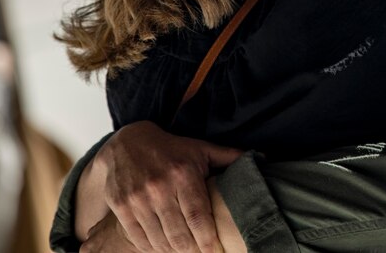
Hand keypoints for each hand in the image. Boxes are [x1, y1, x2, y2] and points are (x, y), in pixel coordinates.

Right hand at [90, 122, 242, 252]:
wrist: (125, 144)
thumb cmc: (170, 149)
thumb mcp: (200, 149)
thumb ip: (229, 157)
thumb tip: (263, 157)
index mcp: (183, 174)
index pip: (198, 217)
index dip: (208, 240)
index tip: (215, 251)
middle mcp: (159, 188)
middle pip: (179, 235)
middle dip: (192, 251)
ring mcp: (138, 200)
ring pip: (160, 241)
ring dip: (173, 251)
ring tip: (184, 250)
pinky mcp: (121, 208)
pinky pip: (139, 240)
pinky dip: (152, 248)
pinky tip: (163, 246)